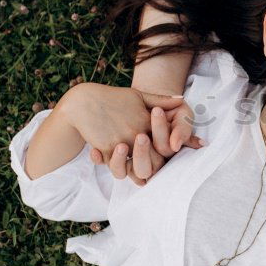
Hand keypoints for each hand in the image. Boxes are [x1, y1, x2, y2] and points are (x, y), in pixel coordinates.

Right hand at [57, 83, 186, 185]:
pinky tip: (121, 165)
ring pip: (135, 168)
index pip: (165, 142)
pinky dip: (119, 167)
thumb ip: (161, 99)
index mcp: (147, 121)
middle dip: (154, 164)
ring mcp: (121, 142)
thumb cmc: (112, 97)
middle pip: (154, 160)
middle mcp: (136, 133)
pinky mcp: (107, 149)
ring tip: (136, 167)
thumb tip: (182, 99)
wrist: (83, 101)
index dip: (168, 151)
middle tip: (151, 165)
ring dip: (137, 169)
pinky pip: (116, 167)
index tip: (166, 154)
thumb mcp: (138, 96)